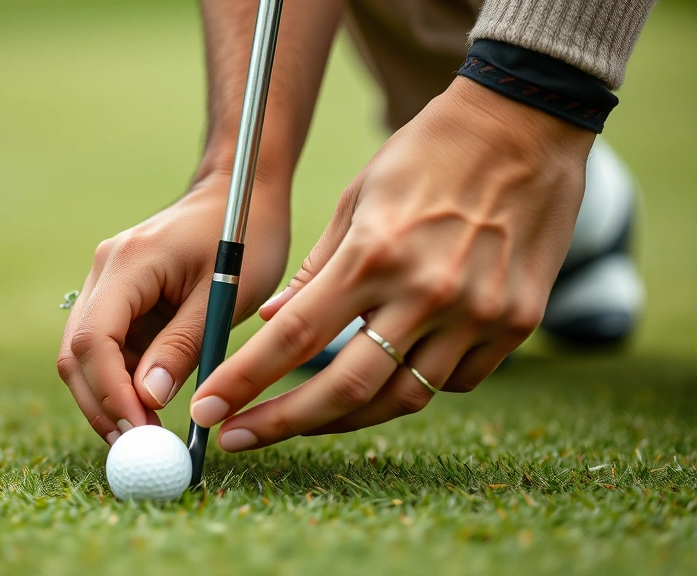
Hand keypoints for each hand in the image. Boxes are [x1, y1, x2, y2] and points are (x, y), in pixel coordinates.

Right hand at [57, 168, 290, 444]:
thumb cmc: (243, 236)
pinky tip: (147, 409)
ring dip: (108, 399)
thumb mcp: (225, 294)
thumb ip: (184, 345)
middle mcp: (104, 272)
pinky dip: (120, 382)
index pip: (93, 340)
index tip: (140, 433)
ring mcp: (107, 284)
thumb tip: (147, 399)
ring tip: (145, 438)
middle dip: (101, 406)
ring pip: (85, 355)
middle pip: (76, 353)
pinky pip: (106, 348)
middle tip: (137, 450)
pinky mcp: (119, 297)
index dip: (110, 393)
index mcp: (128, 264)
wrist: (239, 191)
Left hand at [189, 77, 596, 450]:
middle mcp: (426, 292)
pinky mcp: (517, 323)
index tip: (208, 411)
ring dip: (344, 418)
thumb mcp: (358, 198)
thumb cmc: (428, 153)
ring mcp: (477, 314)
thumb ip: (316, 271)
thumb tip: (270, 323)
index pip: (293, 338)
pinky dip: (412, 386)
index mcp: (374, 255)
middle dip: (280, 424)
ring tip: (303, 419)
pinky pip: (454, 381)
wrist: (527, 125)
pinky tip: (386, 377)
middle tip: (236, 438)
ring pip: (401, 399)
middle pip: (344, 389)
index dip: (244, 382)